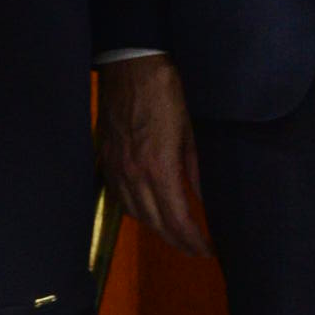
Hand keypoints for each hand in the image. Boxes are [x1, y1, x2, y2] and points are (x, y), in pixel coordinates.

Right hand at [95, 53, 208, 258]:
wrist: (129, 64)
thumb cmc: (165, 90)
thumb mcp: (190, 129)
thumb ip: (196, 168)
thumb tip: (202, 197)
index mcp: (159, 168)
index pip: (177, 219)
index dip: (193, 241)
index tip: (207, 250)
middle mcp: (133, 175)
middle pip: (155, 223)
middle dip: (176, 241)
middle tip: (195, 249)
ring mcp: (116, 169)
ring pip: (135, 214)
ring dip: (156, 229)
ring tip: (175, 234)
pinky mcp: (106, 160)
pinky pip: (120, 197)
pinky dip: (137, 210)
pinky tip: (148, 210)